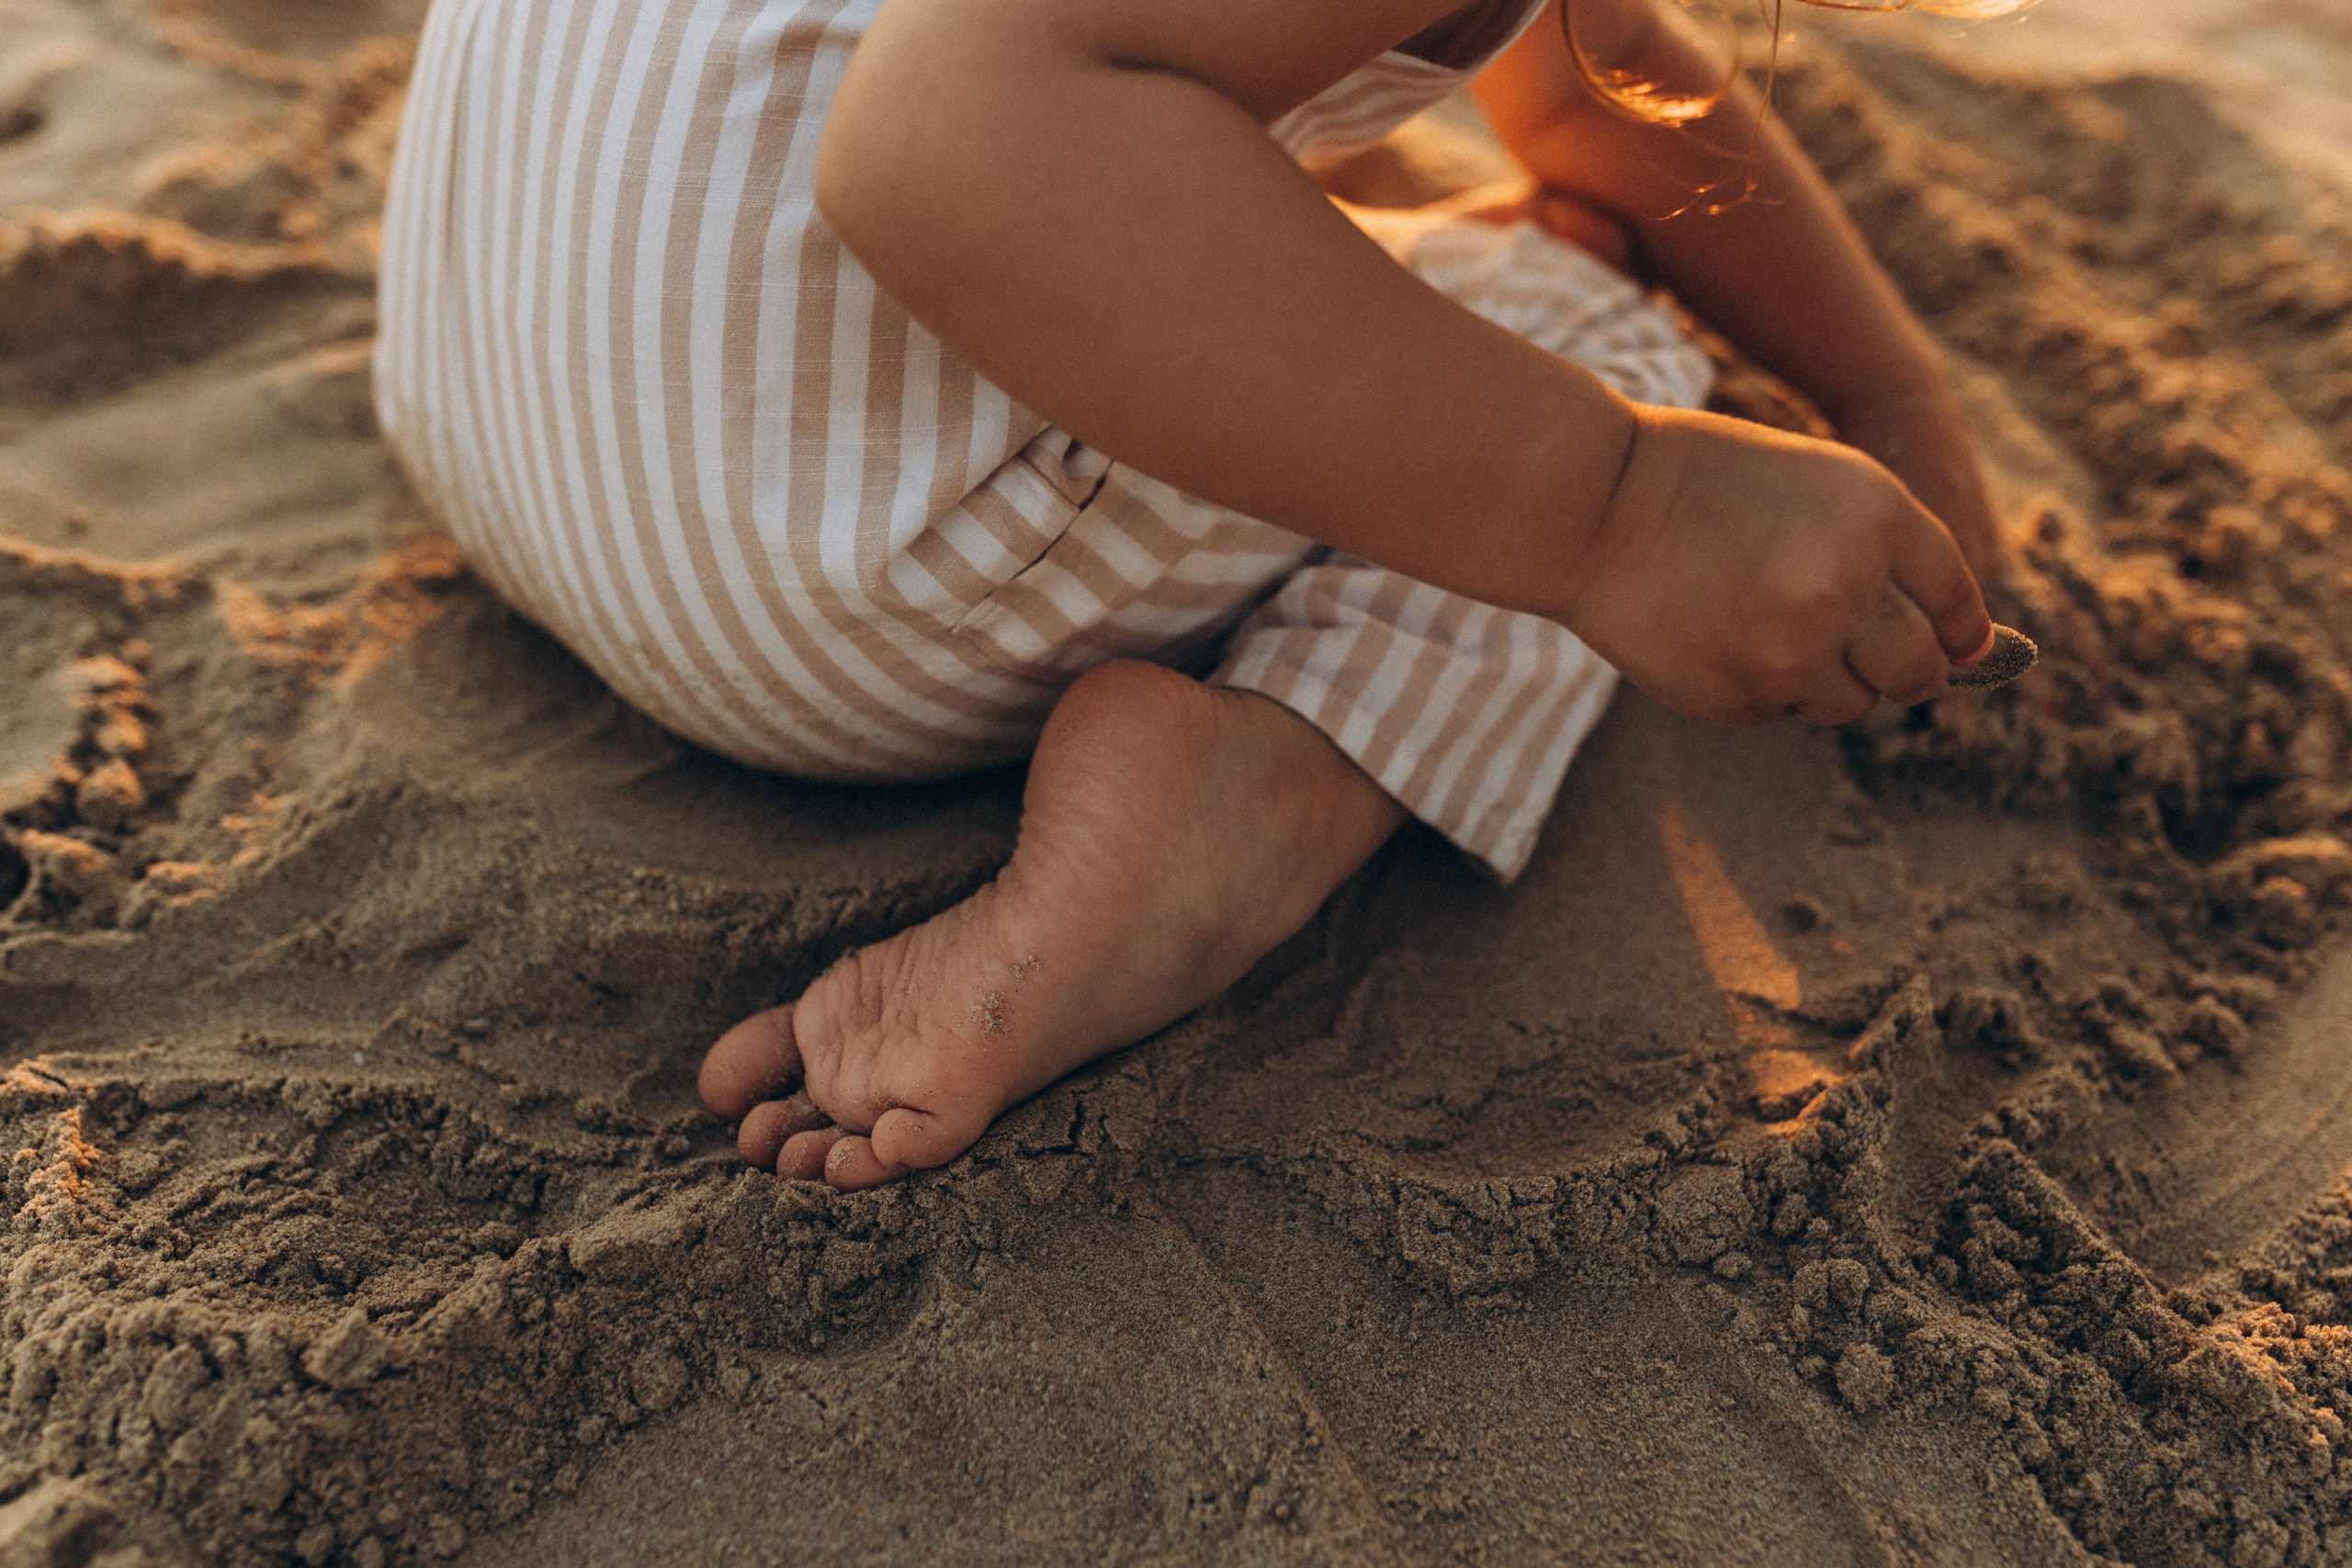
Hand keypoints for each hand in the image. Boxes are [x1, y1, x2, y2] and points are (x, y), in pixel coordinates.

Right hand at [1562, 405, 1992, 726]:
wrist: (1596, 504)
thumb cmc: (1708, 481)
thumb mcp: (1823, 486)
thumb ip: (1890, 553)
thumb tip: (1966, 647)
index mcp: (1880, 520)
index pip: (1957, 606)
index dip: (1954, 631)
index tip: (1944, 642)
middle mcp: (1848, 588)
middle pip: (1918, 671)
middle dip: (1903, 669)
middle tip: (1869, 656)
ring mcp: (1794, 650)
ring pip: (1850, 702)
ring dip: (1825, 678)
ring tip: (1768, 629)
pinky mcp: (1743, 695)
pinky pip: (1782, 710)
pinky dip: (1764, 687)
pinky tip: (1721, 637)